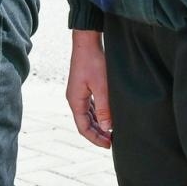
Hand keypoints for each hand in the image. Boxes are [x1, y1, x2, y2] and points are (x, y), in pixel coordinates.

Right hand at [66, 30, 112, 147]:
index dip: (95, 138)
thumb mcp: (101, 86)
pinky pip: (89, 106)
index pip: (83, 127)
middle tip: (112, 141)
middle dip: (97, 133)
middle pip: (84, 123)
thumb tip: (107, 127)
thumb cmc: (93, 61)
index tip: (108, 144)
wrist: (87, 41)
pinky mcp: (83, 86)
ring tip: (111, 132)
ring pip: (87, 115)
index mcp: (75, 100)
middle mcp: (74, 98)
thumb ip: (104, 107)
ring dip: (98, 124)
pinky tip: (107, 116)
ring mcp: (78, 92)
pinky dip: (97, 114)